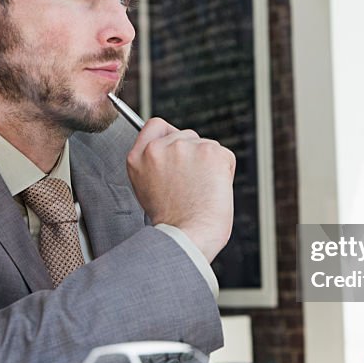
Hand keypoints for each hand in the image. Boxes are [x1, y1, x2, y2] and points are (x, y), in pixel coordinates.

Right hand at [127, 118, 235, 261]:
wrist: (187, 237)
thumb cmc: (172, 222)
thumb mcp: (146, 189)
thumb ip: (154, 164)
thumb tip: (173, 152)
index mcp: (138, 158)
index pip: (155, 125)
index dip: (170, 135)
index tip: (177, 149)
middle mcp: (158, 148)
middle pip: (186, 136)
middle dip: (193, 155)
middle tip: (191, 184)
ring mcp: (185, 147)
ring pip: (206, 146)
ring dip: (209, 164)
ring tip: (201, 191)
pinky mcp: (210, 152)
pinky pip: (225, 155)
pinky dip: (225, 172)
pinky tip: (213, 189)